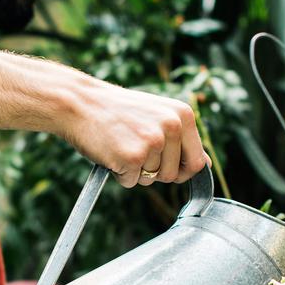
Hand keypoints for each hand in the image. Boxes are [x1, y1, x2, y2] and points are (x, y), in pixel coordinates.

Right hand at [62, 77, 208, 189]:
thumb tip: (204, 164)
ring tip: (120, 145)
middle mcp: (172, 127)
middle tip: (134, 150)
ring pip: (150, 180)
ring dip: (134, 171)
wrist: (79, 103)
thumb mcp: (157, 115)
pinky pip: (130, 182)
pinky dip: (118, 174)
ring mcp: (153, 142)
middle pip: (173, 176)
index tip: (164, 167)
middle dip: (154, 172)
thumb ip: (180, 138)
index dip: (181, 171)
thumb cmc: (116, 111)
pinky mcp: (133, 157)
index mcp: (182, 115)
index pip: (197, 161)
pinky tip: (110, 151)